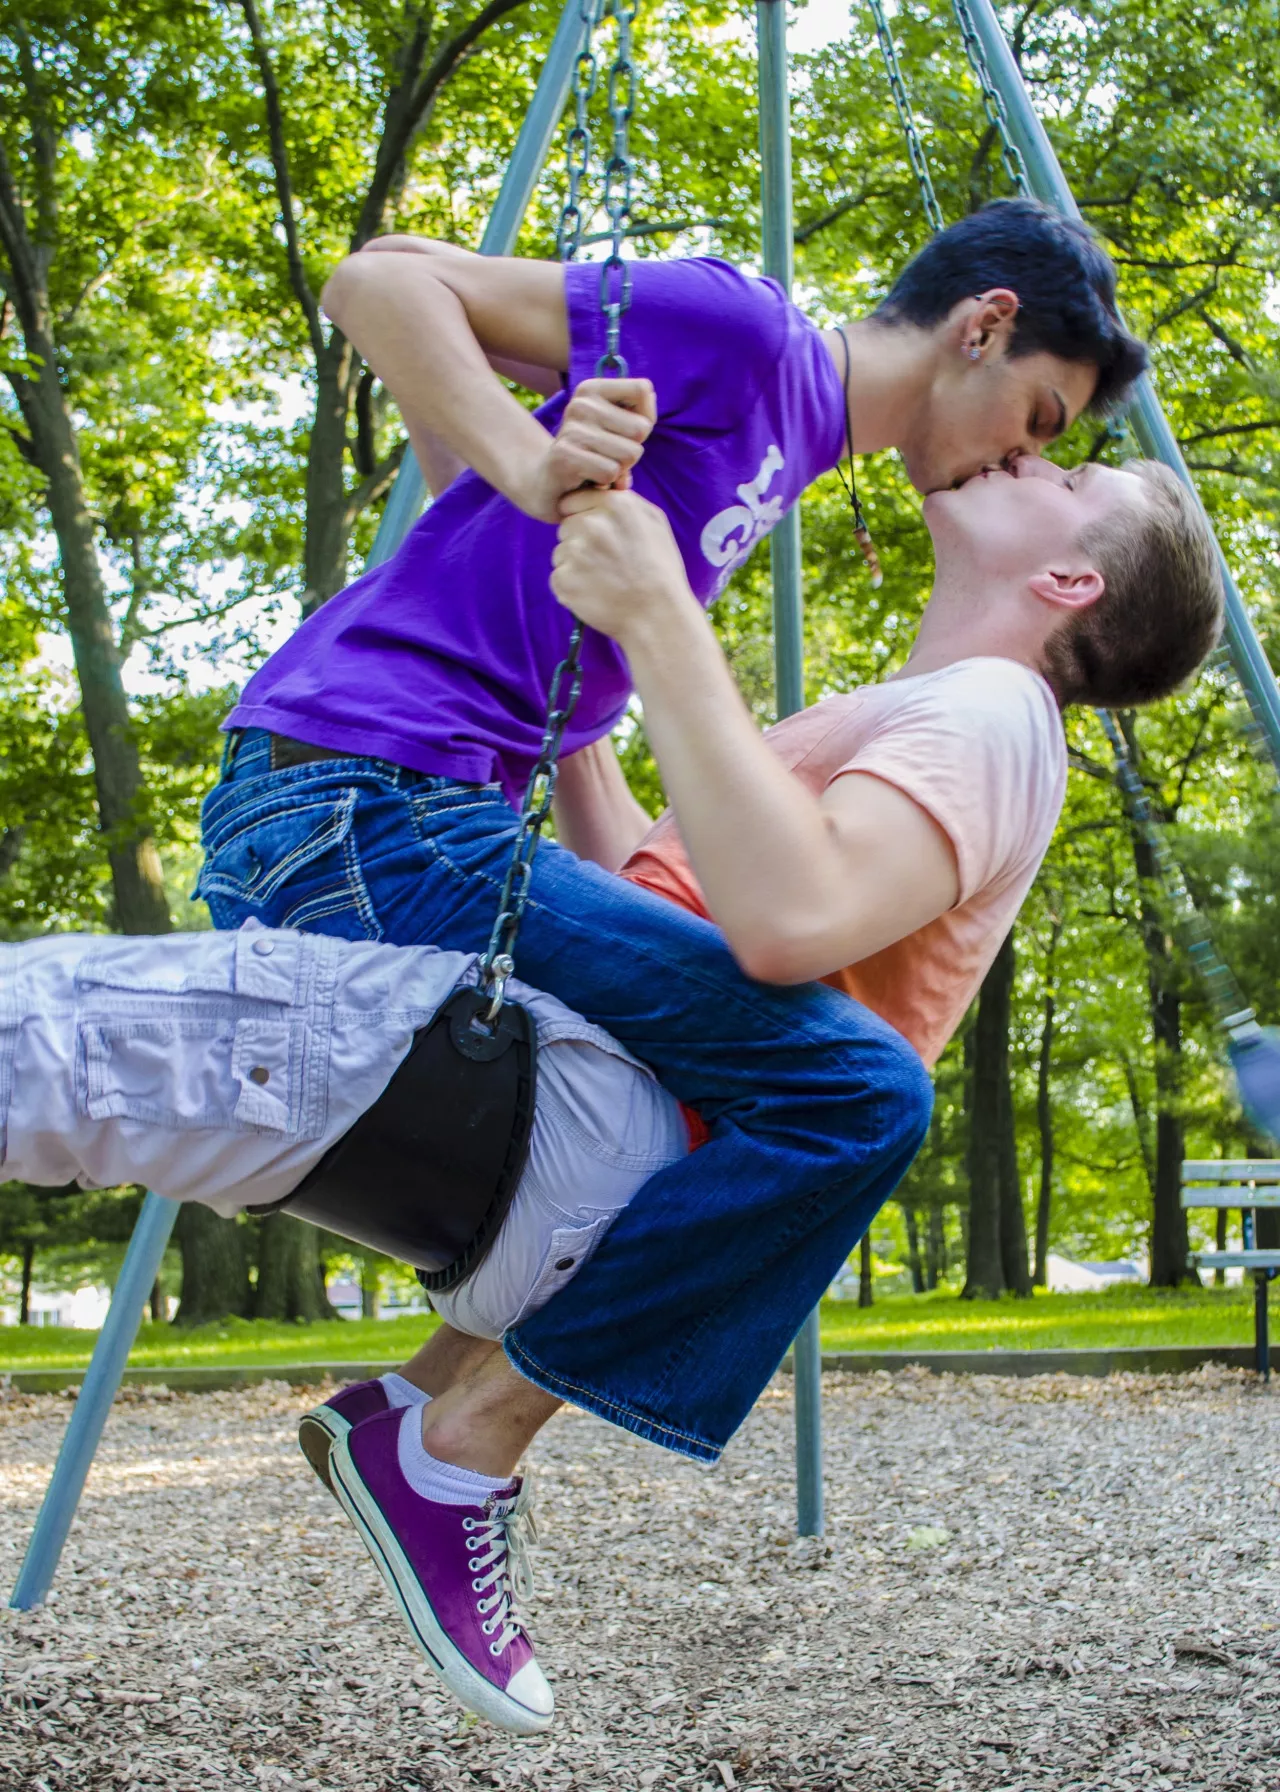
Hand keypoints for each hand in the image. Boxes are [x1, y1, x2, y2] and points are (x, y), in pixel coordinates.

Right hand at [516, 377, 655, 522]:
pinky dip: (607, 482)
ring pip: (630, 454)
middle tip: (609, 457)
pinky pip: (611, 472)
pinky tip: (590, 480)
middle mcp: (581, 403)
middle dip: (633, 450)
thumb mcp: (616, 430)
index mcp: (592, 389)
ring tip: (599, 468)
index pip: (642, 389)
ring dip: (621, 469)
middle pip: (641, 428)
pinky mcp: (565, 456)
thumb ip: (639, 418)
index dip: (646, 417)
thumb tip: (645, 415)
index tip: (626, 432)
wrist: (546, 483)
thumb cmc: (592, 455)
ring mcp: (572, 429)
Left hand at [550, 488, 690, 644]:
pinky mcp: (563, 580)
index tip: (600, 536)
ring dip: (575, 565)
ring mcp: (574, 553)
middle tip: (606, 562)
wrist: (657, 616)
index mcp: (613, 505)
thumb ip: (625, 501)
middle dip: (579, 541)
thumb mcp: (654, 523)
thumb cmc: (660, 571)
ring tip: (603, 580)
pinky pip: (558, 578)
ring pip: (560, 552)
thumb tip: (603, 490)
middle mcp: (590, 524)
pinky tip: (595, 593)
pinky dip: (572, 587)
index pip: (574, 500)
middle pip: (566, 526)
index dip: (584, 517)